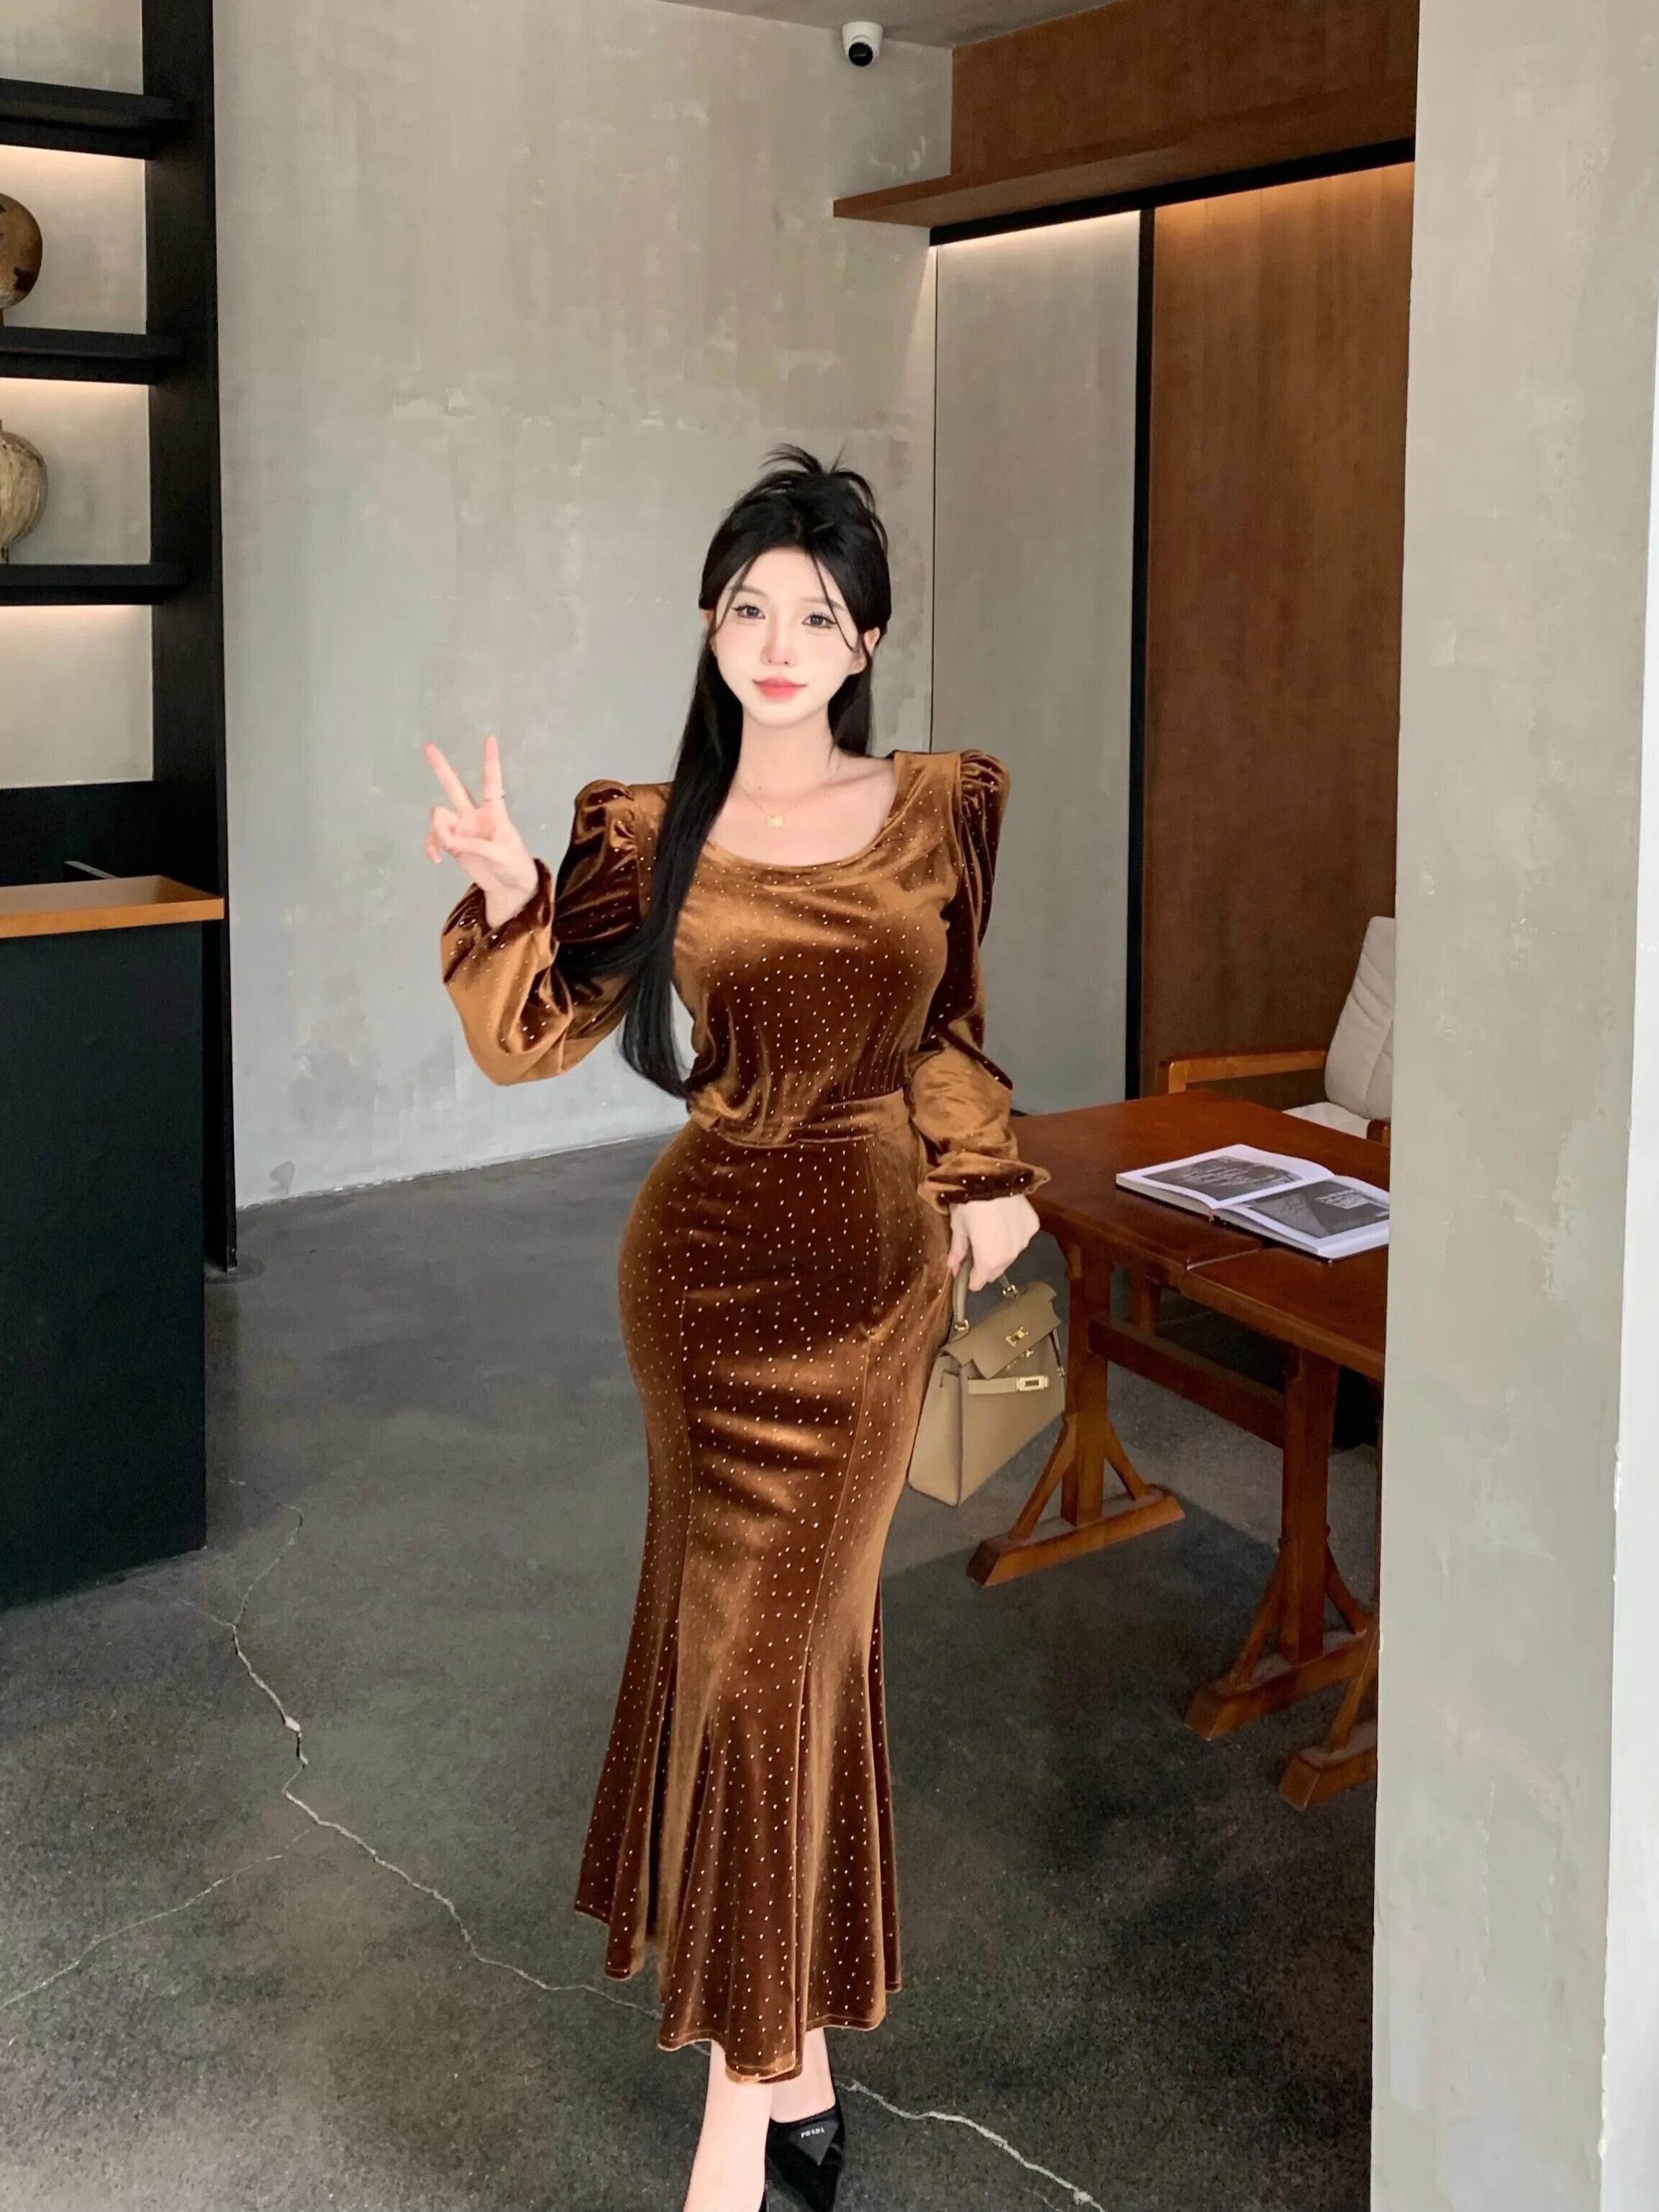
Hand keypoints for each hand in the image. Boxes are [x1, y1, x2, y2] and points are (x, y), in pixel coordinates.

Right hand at [423, 734, 538, 927]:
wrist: (509, 887)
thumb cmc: (515, 866)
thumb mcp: (502, 856)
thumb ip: (477, 846)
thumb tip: (450, 841)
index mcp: (495, 812)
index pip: (492, 782)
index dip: (489, 761)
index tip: (490, 738)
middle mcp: (474, 815)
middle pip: (454, 787)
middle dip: (441, 768)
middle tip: (428, 746)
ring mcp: (461, 828)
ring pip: (438, 816)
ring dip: (438, 830)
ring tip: (447, 847)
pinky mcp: (452, 844)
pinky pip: (433, 838)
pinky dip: (430, 846)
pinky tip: (436, 859)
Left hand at [947, 1192, 1041, 1291]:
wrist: (993, 1176)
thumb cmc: (969, 1202)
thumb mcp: (958, 1226)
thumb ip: (957, 1250)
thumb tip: (952, 1267)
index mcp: (988, 1260)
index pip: (980, 1281)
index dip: (971, 1280)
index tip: (965, 1273)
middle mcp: (1010, 1256)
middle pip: (997, 1270)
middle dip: (986, 1266)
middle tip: (976, 1251)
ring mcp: (1024, 1241)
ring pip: (1011, 1255)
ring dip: (1001, 1251)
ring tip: (991, 1233)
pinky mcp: (1033, 1226)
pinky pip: (1021, 1237)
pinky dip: (1013, 1234)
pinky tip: (1004, 1221)